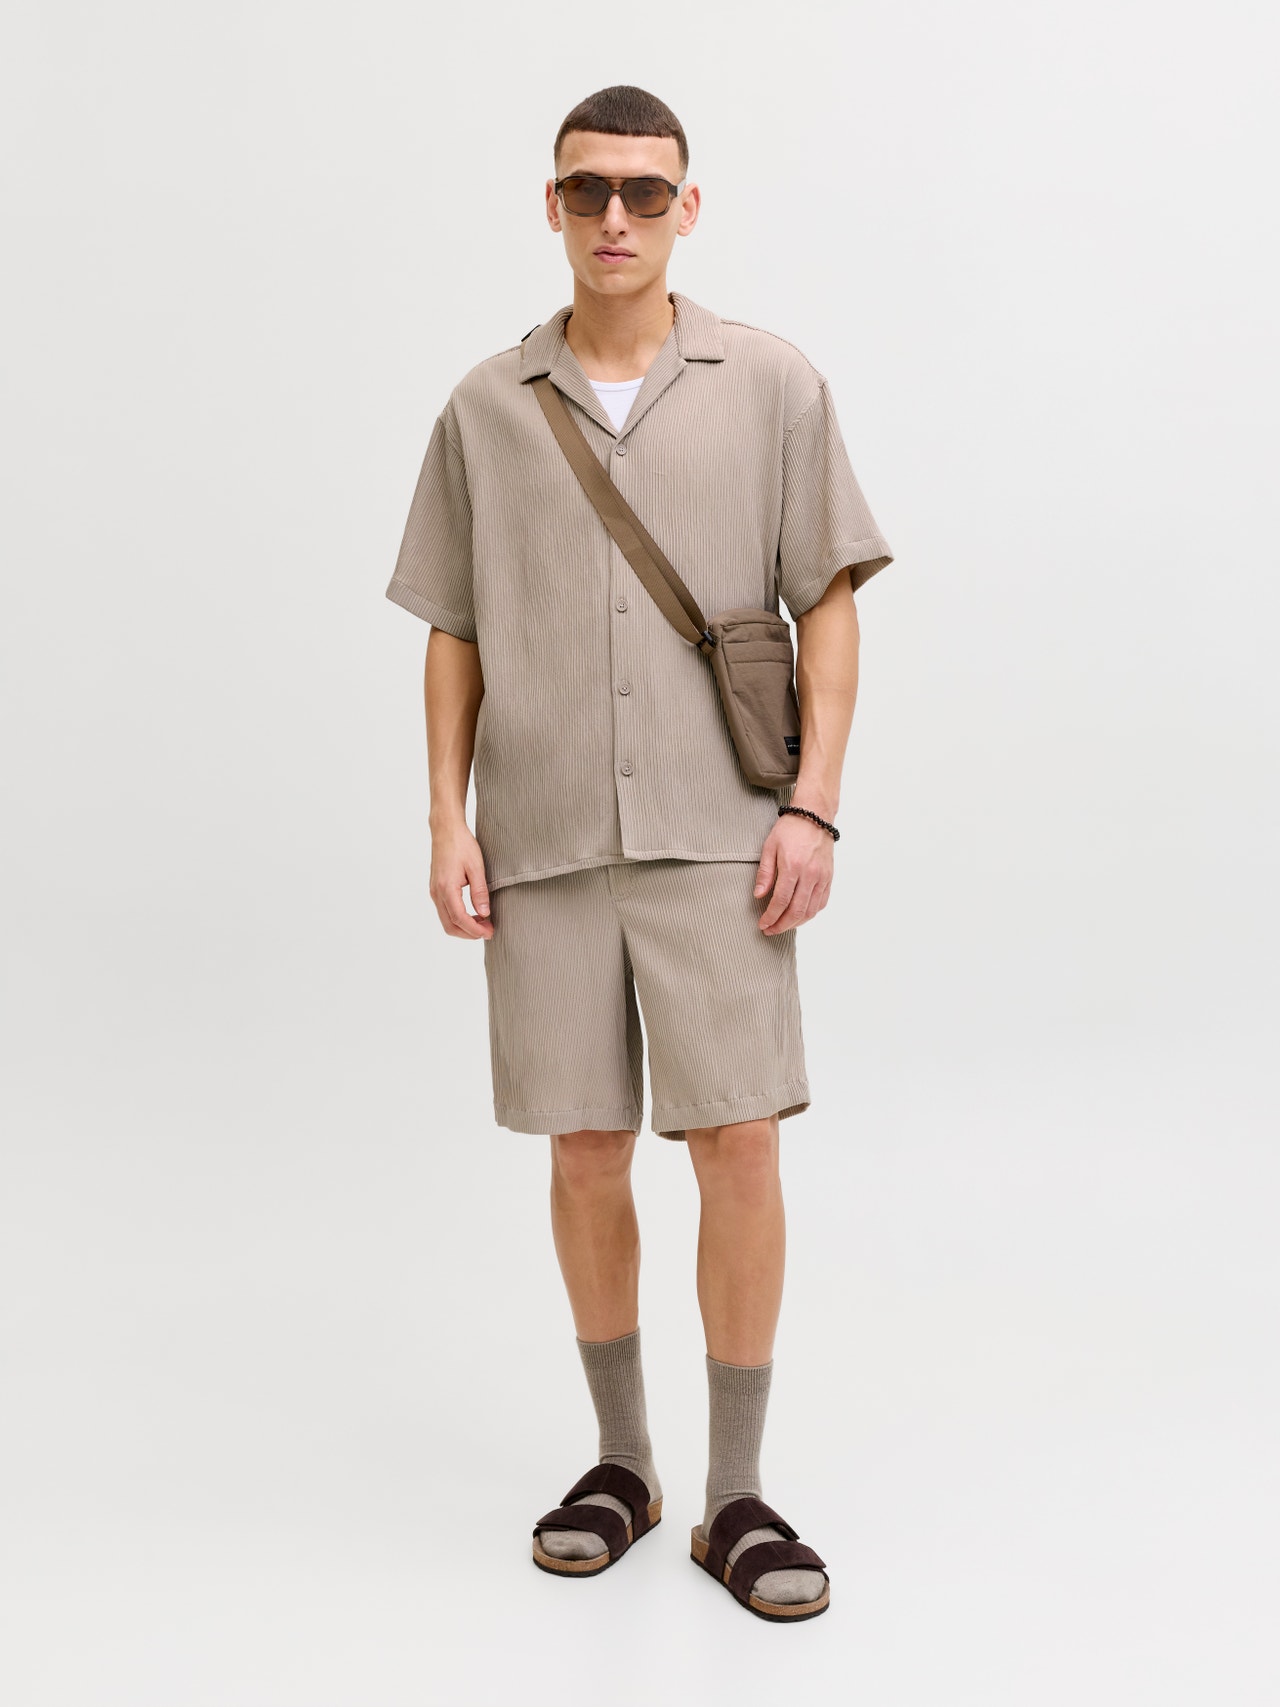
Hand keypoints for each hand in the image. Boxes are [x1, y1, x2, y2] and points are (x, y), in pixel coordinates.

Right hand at [429, 822, 493, 939]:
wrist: (446, 830)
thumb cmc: (461, 844)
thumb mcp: (476, 867)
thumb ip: (480, 892)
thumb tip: (485, 914)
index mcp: (446, 888)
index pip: (459, 919)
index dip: (475, 929)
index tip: (490, 932)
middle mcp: (436, 893)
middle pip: (450, 926)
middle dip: (469, 933)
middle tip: (489, 931)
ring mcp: (434, 892)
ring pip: (446, 921)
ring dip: (464, 927)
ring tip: (484, 922)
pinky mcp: (436, 889)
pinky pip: (445, 912)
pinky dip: (458, 919)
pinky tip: (474, 914)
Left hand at [753, 811, 834, 933]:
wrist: (814, 815)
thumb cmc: (789, 829)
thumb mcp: (769, 847)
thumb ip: (765, 873)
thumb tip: (758, 896)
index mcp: (793, 866)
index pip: (781, 901)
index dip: (771, 916)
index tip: (762, 924)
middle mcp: (810, 874)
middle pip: (797, 911)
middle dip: (781, 925)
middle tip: (770, 930)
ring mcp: (822, 877)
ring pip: (811, 910)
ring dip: (796, 923)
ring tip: (783, 925)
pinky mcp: (829, 877)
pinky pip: (822, 902)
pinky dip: (810, 914)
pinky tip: (800, 916)